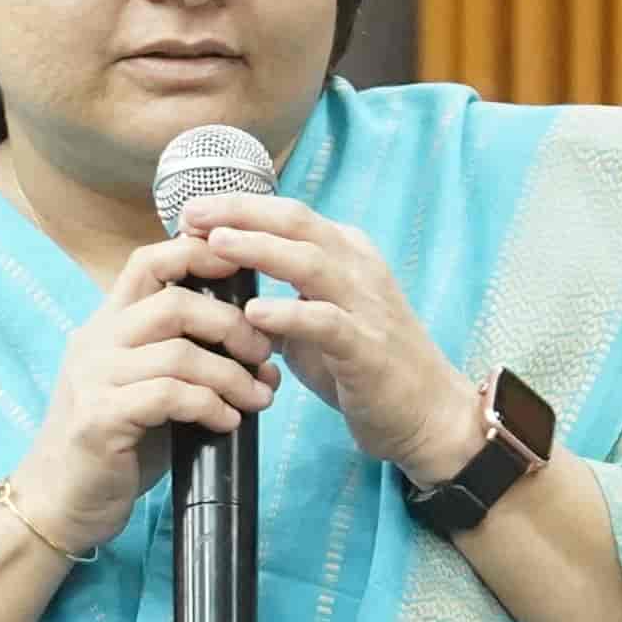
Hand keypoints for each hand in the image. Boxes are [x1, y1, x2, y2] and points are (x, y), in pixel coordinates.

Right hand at [6, 236, 279, 556]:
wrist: (60, 502)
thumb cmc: (114, 446)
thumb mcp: (147, 388)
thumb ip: (185, 359)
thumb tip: (259, 351)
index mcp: (106, 325)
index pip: (148, 262)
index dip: (198, 252)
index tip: (243, 264)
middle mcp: (96, 342)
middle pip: (175, 302)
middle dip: (232, 325)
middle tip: (264, 354)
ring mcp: (93, 379)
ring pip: (179, 353)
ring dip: (231, 375)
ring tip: (258, 397)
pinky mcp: (99, 418)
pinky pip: (169, 396)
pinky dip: (210, 406)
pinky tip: (228, 422)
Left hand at [176, 195, 479, 481]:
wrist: (429, 415)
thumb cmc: (367, 367)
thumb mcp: (320, 323)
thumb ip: (282, 299)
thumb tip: (226, 288)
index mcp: (347, 255)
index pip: (289, 215)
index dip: (240, 207)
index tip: (192, 210)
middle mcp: (359, 269)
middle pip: (297, 223)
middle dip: (241, 213)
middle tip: (192, 214)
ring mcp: (367, 306)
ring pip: (311, 262)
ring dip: (260, 250)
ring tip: (215, 245)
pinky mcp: (368, 348)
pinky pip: (326, 322)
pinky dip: (289, 313)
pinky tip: (254, 313)